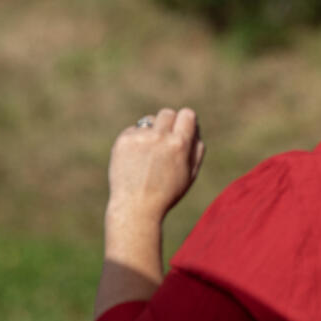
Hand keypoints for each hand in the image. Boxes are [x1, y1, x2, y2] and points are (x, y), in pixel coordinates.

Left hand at [107, 107, 205, 222]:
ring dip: (152, 130)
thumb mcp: (191, 174)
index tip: (182, 129)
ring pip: (149, 120)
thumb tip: (195, 129)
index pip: (187, 114)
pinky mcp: (124, 141)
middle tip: (165, 140)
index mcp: (181, 144)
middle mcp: (161, 137)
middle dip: (168, 123)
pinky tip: (135, 158)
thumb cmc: (167, 193)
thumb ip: (197, 149)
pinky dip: (136, 140)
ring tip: (149, 152)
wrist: (136, 206)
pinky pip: (133, 130)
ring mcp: (140, 137)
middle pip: (167, 113)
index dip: (185, 121)